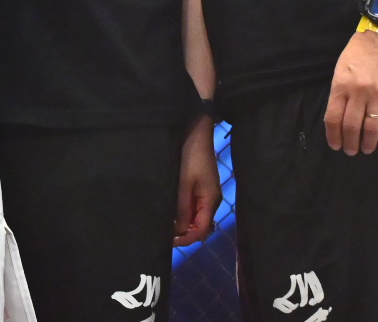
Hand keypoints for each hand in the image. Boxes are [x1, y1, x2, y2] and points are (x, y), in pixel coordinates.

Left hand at [173, 115, 221, 245]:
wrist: (195, 133)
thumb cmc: (190, 157)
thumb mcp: (183, 184)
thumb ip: (183, 209)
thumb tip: (180, 232)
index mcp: (210, 201)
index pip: (202, 230)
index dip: (188, 239)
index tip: (170, 242)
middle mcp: (211, 200)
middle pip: (202, 227)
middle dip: (186, 234)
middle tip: (166, 236)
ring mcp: (207, 194)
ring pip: (198, 218)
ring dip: (185, 225)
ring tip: (167, 226)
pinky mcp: (201, 187)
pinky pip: (195, 207)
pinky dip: (186, 214)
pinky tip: (173, 213)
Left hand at [324, 29, 377, 154]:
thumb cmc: (359, 50)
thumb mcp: (340, 68)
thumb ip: (339, 91)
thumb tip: (339, 114)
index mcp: (340, 85)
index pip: (333, 118)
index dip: (333, 135)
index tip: (335, 145)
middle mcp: (358, 92)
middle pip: (352, 126)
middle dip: (350, 143)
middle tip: (351, 152)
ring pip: (373, 126)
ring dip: (369, 142)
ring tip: (367, 150)